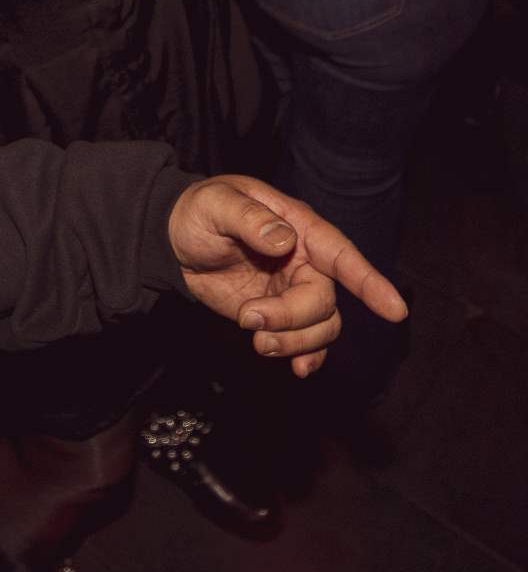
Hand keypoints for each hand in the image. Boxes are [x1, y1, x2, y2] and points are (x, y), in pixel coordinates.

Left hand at [169, 174, 407, 378]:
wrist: (176, 240)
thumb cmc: (199, 212)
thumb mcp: (215, 204)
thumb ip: (248, 218)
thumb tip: (284, 239)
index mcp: (296, 226)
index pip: (339, 253)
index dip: (368, 280)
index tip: (395, 310)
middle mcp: (303, 260)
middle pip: (324, 300)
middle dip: (292, 318)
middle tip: (249, 318)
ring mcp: (293, 289)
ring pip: (320, 326)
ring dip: (293, 341)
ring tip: (256, 338)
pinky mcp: (279, 314)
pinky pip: (308, 341)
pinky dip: (306, 356)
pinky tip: (294, 367)